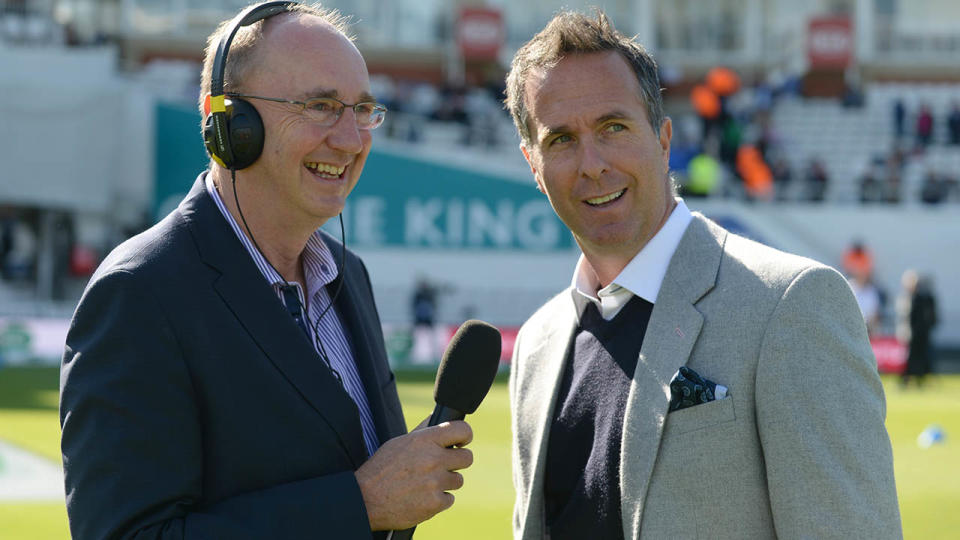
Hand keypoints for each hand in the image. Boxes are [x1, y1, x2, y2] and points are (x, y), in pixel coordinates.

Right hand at [355, 420, 472, 529]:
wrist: (366, 500)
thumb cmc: (381, 470)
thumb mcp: (399, 443)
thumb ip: (423, 432)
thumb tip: (438, 418)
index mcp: (424, 441)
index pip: (462, 430)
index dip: (465, 435)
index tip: (462, 441)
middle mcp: (433, 459)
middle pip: (467, 458)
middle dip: (457, 461)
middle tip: (443, 465)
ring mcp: (436, 482)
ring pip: (458, 480)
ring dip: (446, 482)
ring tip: (425, 483)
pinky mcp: (435, 503)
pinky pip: (449, 499)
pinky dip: (438, 500)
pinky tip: (422, 496)